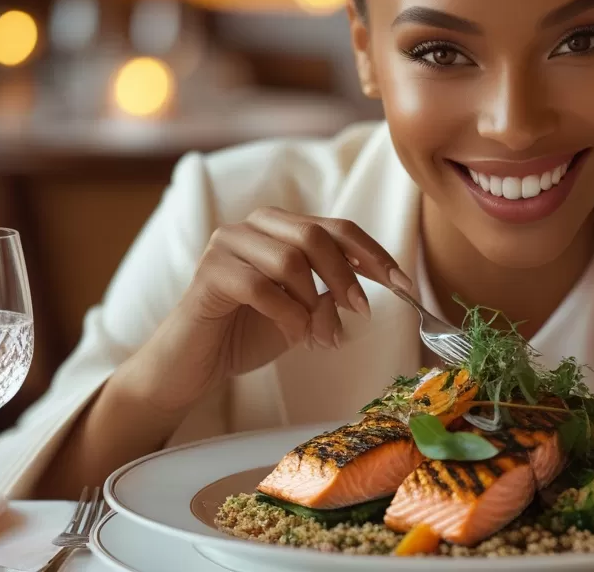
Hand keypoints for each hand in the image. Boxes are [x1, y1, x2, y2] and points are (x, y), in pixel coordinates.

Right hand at [121, 207, 411, 412]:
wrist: (192, 366)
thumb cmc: (247, 334)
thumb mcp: (302, 314)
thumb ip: (328, 298)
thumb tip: (360, 295)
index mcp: (279, 229)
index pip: (337, 228)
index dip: (373, 253)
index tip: (402, 283)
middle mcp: (252, 227)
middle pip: (316, 234)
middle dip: (347, 276)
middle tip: (361, 312)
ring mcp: (226, 245)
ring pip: (290, 258)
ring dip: (314, 301)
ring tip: (319, 336)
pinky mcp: (208, 274)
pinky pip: (260, 286)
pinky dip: (287, 314)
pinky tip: (293, 336)